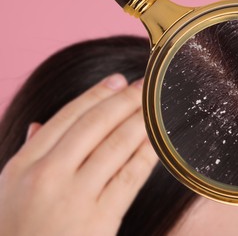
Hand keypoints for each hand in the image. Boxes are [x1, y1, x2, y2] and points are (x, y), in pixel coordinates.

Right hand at [0, 74, 157, 235]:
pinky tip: (159, 140)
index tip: (118, 80)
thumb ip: (29, 154)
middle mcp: (47, 176)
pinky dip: (147, 154)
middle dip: (124, 100)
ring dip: (141, 121)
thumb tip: (41, 124)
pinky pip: (130, 176)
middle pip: (95, 124)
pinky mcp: (99, 220)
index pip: (67, 117)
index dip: (96, 94)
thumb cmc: (17, 232)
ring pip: (116, 145)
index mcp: (23, 165)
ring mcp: (74, 198)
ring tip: (157, 105)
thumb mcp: (9, 191)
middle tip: (145, 85)